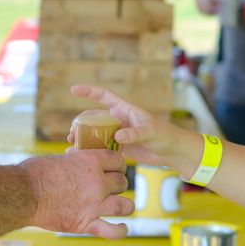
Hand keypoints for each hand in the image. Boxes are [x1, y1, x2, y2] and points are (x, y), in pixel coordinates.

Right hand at [21, 151, 132, 238]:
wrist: (23, 194)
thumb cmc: (35, 173)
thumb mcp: (60, 158)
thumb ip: (76, 161)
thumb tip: (79, 159)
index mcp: (91, 161)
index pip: (118, 160)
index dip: (117, 164)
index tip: (113, 168)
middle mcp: (97, 183)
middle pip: (122, 182)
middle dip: (118, 184)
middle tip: (111, 187)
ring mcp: (94, 205)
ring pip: (125, 206)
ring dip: (124, 205)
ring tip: (120, 206)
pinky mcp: (85, 224)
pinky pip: (112, 231)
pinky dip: (120, 231)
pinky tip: (122, 228)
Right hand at [70, 85, 193, 171]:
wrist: (173, 151)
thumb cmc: (166, 135)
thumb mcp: (151, 132)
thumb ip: (135, 134)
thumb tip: (117, 136)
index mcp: (125, 109)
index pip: (103, 96)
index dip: (88, 91)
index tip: (73, 90)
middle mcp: (119, 119)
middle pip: (94, 117)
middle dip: (80, 122)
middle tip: (72, 133)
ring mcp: (118, 133)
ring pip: (96, 132)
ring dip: (84, 137)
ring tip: (73, 144)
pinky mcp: (120, 147)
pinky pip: (103, 146)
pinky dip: (93, 149)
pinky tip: (84, 155)